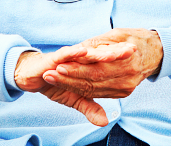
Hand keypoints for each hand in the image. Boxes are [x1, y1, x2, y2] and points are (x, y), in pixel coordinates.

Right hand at [14, 43, 135, 125]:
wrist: (33, 73)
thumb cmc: (56, 82)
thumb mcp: (74, 98)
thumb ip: (89, 107)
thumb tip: (105, 121)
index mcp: (87, 68)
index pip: (107, 67)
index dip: (121, 64)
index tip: (137, 61)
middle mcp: (80, 61)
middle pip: (101, 59)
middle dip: (117, 55)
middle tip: (133, 50)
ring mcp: (69, 58)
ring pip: (87, 56)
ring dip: (101, 53)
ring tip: (116, 51)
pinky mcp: (55, 57)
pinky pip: (67, 54)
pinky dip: (75, 53)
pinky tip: (84, 50)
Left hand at [42, 28, 162, 100]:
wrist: (157, 52)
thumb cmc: (137, 38)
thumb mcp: (119, 33)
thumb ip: (99, 42)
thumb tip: (81, 48)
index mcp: (127, 60)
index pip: (96, 68)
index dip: (76, 68)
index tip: (58, 65)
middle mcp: (126, 77)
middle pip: (92, 82)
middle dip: (69, 79)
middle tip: (49, 74)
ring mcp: (125, 87)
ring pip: (94, 90)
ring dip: (71, 86)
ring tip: (53, 79)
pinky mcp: (123, 92)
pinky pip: (100, 93)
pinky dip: (83, 90)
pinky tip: (69, 84)